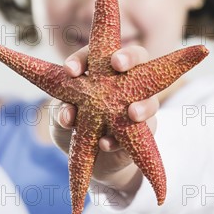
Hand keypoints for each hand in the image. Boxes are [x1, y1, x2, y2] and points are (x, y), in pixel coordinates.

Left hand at [49, 45, 159, 193]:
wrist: (89, 159)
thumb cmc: (75, 125)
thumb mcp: (62, 117)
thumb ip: (63, 112)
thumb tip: (69, 115)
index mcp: (100, 70)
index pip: (95, 54)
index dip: (82, 59)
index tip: (70, 70)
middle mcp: (125, 80)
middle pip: (136, 56)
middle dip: (128, 57)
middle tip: (117, 63)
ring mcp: (140, 103)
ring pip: (150, 96)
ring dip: (142, 104)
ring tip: (132, 112)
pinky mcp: (147, 128)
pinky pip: (147, 129)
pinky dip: (125, 137)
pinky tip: (106, 143)